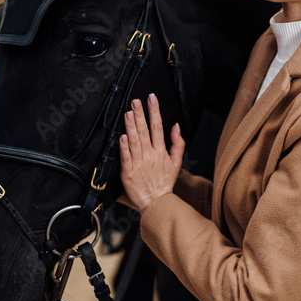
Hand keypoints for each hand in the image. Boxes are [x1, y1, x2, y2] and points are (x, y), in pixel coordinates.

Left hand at [119, 93, 184, 211]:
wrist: (156, 202)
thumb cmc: (164, 182)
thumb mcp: (177, 163)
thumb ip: (178, 143)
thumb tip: (176, 126)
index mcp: (161, 152)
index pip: (158, 127)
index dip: (154, 111)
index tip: (151, 98)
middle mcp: (150, 155)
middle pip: (144, 131)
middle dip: (140, 114)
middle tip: (135, 100)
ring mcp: (138, 163)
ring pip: (134, 141)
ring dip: (131, 126)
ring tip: (128, 113)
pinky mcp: (128, 172)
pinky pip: (126, 157)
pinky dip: (124, 146)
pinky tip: (122, 136)